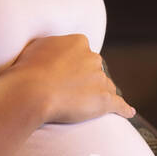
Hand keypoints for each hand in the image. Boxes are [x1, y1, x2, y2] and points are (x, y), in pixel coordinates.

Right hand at [7, 33, 135, 123]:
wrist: (32, 91)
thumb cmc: (28, 70)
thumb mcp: (37, 47)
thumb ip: (52, 47)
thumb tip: (54, 51)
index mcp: (78, 42)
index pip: (82, 52)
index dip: (73, 65)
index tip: (64, 74)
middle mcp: (93, 58)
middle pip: (95, 69)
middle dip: (86, 79)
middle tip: (68, 92)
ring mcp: (100, 79)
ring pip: (105, 86)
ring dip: (96, 95)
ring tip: (82, 106)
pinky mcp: (105, 100)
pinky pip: (119, 104)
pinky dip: (124, 109)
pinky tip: (128, 113)